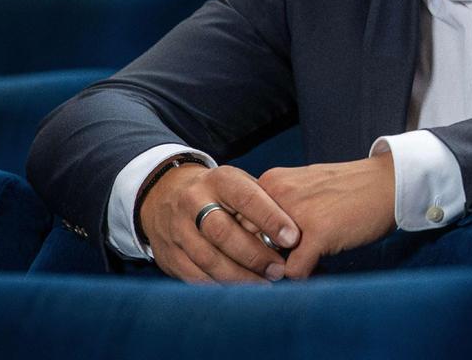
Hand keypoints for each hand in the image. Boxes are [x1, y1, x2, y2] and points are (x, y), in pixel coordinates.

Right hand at [138, 163, 300, 283]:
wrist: (167, 196)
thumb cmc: (221, 194)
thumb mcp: (240, 185)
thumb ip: (266, 203)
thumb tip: (304, 230)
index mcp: (218, 180)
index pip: (245, 197)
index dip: (270, 218)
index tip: (292, 238)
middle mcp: (193, 202)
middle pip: (222, 231)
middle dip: (254, 254)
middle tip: (279, 270)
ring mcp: (178, 229)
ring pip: (208, 258)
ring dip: (239, 276)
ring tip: (265, 285)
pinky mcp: (169, 255)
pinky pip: (195, 276)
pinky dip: (220, 286)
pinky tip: (240, 292)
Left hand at [257, 152, 397, 278]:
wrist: (388, 182)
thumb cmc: (347, 189)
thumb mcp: (302, 188)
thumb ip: (276, 210)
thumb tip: (254, 247)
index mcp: (270, 182)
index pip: (236, 222)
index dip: (246, 244)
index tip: (262, 257)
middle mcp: (277, 194)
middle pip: (245, 243)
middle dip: (258, 262)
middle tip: (277, 270)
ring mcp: (296, 214)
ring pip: (266, 260)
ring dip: (279, 272)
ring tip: (299, 270)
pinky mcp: (318, 233)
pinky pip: (294, 272)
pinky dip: (304, 278)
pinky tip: (319, 268)